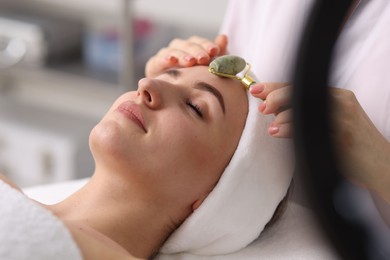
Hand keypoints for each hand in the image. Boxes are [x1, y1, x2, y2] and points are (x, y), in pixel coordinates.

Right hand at [145, 34, 227, 76]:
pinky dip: (164, 59)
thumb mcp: (210, 71)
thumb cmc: (196, 84)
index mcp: (192, 49)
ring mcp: (165, 56)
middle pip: (186, 44)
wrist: (175, 102)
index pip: (198, 42)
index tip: (215, 50)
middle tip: (204, 59)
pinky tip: (171, 61)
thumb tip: (223, 37)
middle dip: (196, 51)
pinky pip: (157, 60)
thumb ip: (218, 55)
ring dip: (182, 54)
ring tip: (190, 62)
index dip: (206, 44)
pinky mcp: (153, 66)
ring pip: (173, 50)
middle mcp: (178, 50)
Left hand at [251, 83, 389, 202]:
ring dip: (284, 116)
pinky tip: (279, 132)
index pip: (301, 85)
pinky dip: (292, 129)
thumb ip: (303, 114)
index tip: (256, 89)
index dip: (276, 86)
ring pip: (306, 107)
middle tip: (262, 108)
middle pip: (303, 91)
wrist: (382, 165)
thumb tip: (270, 109)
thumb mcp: (329, 124)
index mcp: (337, 96)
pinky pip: (312, 127)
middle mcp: (341, 101)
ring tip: (271, 126)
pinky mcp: (344, 134)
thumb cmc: (350, 147)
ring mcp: (344, 117)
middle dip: (277, 97)